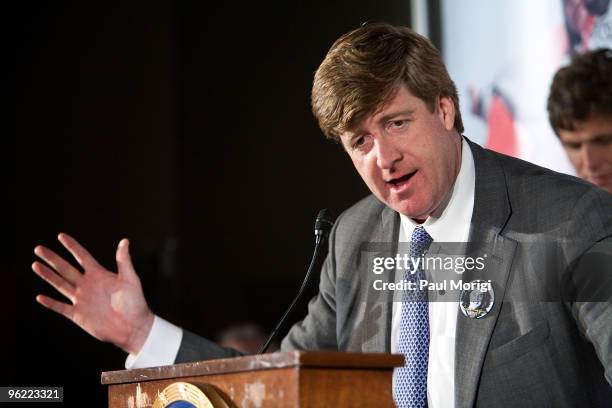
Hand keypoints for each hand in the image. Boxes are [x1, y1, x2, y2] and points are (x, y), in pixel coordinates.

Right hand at [32, 233, 153, 353]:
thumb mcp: (130, 279)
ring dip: (48, 276)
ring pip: (60, 285)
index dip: (72, 246)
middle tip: (38, 248)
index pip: (82, 257)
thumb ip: (124, 261)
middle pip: (66, 268)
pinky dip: (51, 303)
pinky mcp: (78, 315)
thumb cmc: (135, 302)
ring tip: (35, 265)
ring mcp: (81, 299)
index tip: (61, 236)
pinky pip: (61, 307)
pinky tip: (39, 297)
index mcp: (99, 275)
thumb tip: (124, 241)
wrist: (133, 327)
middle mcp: (87, 285)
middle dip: (53, 258)